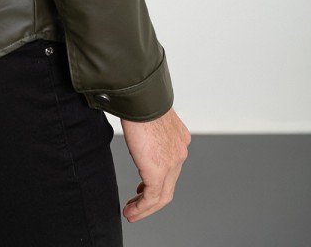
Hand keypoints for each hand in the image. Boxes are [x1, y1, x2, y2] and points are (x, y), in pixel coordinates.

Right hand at [120, 108, 190, 222]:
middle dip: (152, 199)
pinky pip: (151, 199)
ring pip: (162, 196)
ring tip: (131, 213)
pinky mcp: (158, 172)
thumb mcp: (149, 116)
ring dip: (145, 208)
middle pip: (168, 185)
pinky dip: (141, 208)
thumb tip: (135, 127)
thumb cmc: (141, 99)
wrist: (141, 97)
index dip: (158, 180)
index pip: (171, 168)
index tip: (143, 188)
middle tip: (137, 205)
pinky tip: (131, 211)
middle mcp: (179, 152)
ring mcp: (172, 164)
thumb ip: (147, 127)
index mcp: (178, 138)